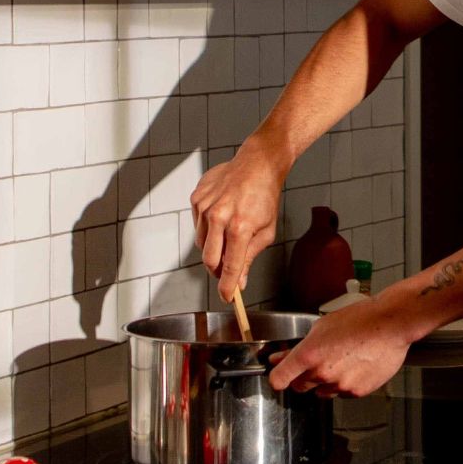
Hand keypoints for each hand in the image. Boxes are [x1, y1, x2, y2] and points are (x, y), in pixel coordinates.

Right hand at [190, 139, 285, 301]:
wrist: (256, 164)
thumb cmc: (265, 196)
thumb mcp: (266, 231)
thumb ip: (250, 257)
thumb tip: (239, 282)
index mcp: (240, 227)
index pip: (230, 267)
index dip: (227, 287)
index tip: (227, 298)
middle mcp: (219, 217)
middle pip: (209, 260)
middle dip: (218, 270)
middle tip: (227, 268)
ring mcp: (205, 206)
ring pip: (202, 243)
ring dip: (214, 247)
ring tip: (228, 233)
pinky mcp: (196, 198)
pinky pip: (197, 225)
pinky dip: (208, 227)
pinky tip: (221, 215)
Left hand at [268, 298, 409, 397]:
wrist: (390, 325)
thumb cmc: (359, 319)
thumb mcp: (322, 327)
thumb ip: (299, 347)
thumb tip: (281, 358)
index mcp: (309, 354)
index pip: (279, 379)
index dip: (277, 378)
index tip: (278, 376)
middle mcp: (322, 373)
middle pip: (299, 387)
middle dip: (303, 377)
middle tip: (316, 360)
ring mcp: (340, 385)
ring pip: (322, 391)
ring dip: (325, 381)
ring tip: (342, 359)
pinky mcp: (357, 392)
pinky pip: (342, 392)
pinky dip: (345, 383)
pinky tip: (355, 365)